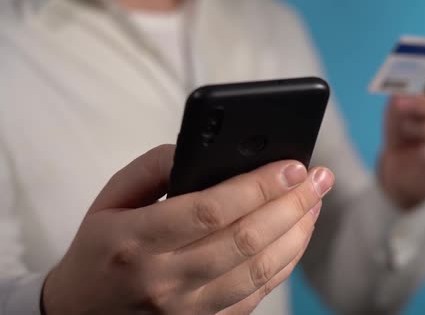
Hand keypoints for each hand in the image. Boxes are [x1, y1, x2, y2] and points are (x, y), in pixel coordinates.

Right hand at [42, 145, 333, 314]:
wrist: (80, 313)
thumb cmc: (99, 249)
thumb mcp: (110, 199)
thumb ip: (152, 167)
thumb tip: (202, 150)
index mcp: (136, 241)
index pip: (211, 210)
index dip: (259, 186)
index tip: (293, 165)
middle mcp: (164, 280)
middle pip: (246, 240)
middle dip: (292, 204)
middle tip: (318, 178)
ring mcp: (187, 309)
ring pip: (260, 270)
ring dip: (297, 233)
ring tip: (315, 202)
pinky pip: (257, 293)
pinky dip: (285, 263)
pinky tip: (298, 235)